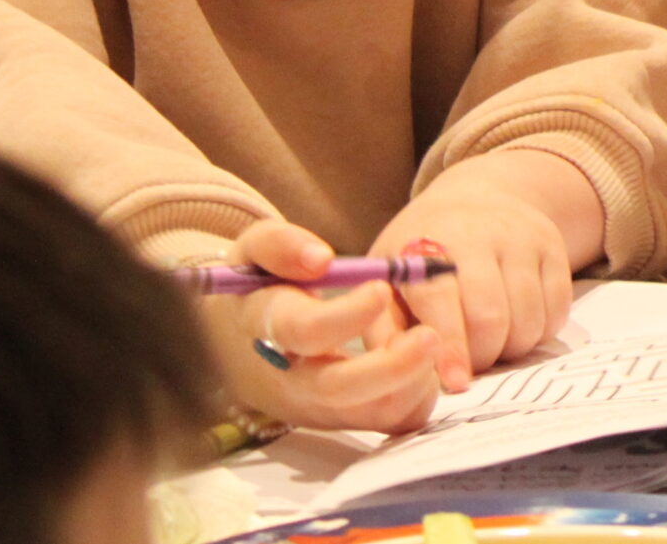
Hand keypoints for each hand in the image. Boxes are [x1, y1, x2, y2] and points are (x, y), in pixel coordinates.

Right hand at [197, 219, 443, 432]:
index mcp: (267, 327)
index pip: (304, 331)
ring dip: (412, 382)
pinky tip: (426, 363)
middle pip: (337, 388)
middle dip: (390, 367)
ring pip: (368, 413)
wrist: (234, 345)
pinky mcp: (340, 419)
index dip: (345, 315)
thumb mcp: (253, 252)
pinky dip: (416, 397)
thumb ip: (280, 245)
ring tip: (432, 341)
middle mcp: (290, 376)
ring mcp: (316, 405)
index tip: (382, 289)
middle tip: (430, 336)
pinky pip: (386, 421)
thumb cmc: (257, 289)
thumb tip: (320, 258)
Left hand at [369, 151, 593, 380]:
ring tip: (491, 343)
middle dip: (481, 356)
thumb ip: (384, 330)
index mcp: (427, 243)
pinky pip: (557, 311)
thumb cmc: (421, 254)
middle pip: (490, 317)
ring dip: (511, 349)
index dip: (450, 347)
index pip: (441, 299)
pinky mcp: (553, 246)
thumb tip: (393, 375)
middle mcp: (479, 232)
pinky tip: (517, 324)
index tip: (457, 384)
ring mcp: (522, 237)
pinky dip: (539, 333)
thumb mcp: (388, 279)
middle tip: (469, 362)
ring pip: (528, 320)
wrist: (476, 198)